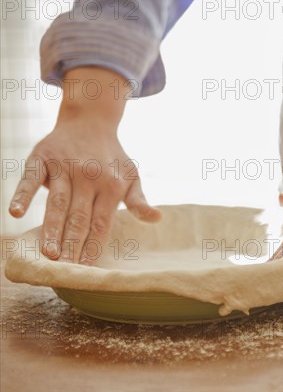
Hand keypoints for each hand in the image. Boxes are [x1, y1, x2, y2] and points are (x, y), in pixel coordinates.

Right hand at [8, 67, 160, 263]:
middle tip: (66, 270)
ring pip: (57, 203)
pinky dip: (23, 194)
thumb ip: (139, 201)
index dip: (94, 247)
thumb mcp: (131, 177)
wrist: (91, 120)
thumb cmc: (112, 157)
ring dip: (51, 229)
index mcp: (111, 185)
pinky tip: (17, 213)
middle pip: (79, 217)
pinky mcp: (42, 158)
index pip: (101, 223)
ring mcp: (64, 167)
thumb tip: (157, 219)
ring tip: (48, 254)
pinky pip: (30, 178)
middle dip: (72, 245)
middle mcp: (89, 177)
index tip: (88, 270)